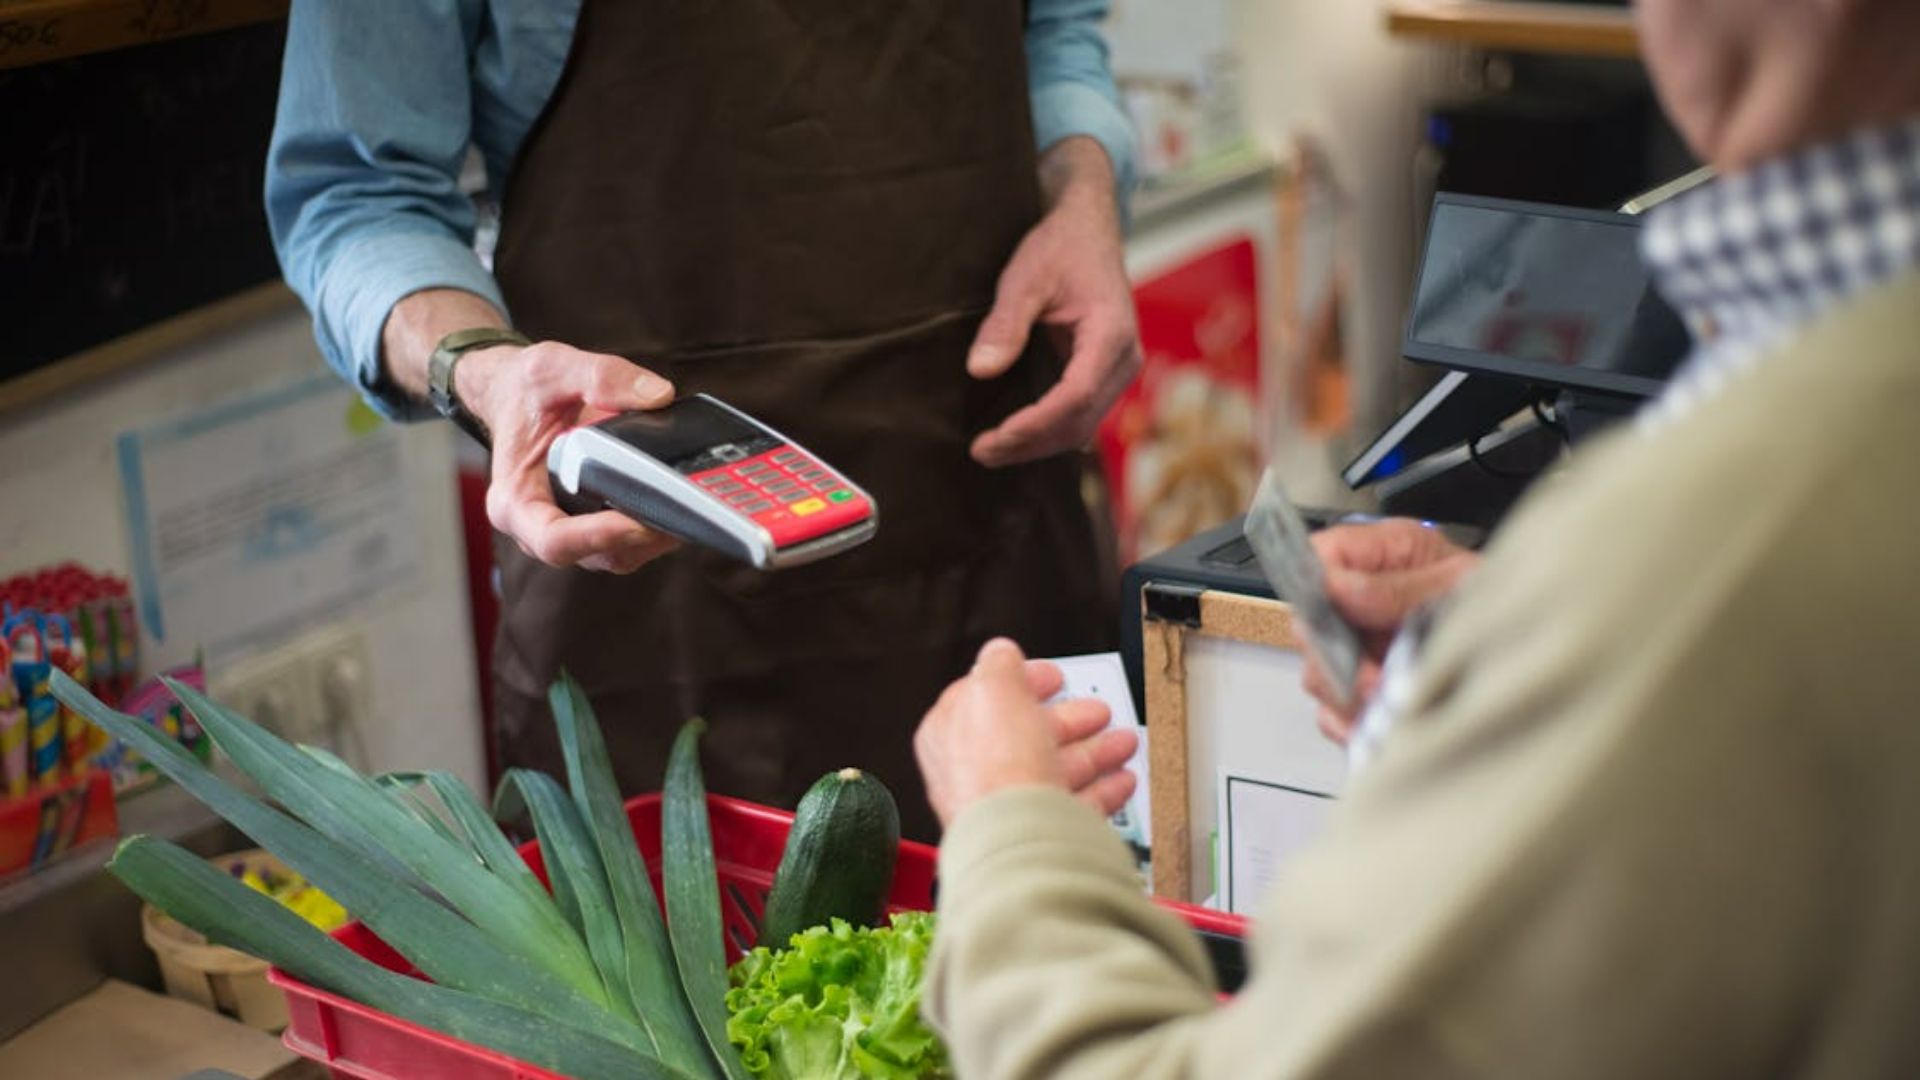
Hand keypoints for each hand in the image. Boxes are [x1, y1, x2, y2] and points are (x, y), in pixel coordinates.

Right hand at [458, 341, 681, 573]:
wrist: (518, 397)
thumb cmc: (526, 391)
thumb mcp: (553, 368)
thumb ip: (602, 377)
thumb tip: (658, 395)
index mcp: (515, 500)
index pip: (552, 540)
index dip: (595, 538)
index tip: (635, 522)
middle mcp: (538, 527)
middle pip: (594, 555)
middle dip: (640, 537)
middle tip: (683, 510)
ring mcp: (570, 532)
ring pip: (618, 555)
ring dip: (655, 537)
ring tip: (689, 504)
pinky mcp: (596, 527)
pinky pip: (629, 543)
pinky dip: (657, 527)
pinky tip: (681, 500)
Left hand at [915, 638, 1139, 828]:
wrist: (1020, 838)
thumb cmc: (995, 768)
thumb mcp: (994, 689)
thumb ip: (999, 664)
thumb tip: (1001, 653)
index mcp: (951, 734)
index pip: (987, 698)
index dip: (1023, 682)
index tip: (1053, 677)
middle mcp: (976, 773)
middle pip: (1028, 737)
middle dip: (1068, 720)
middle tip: (1096, 710)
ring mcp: (1010, 805)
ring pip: (1057, 770)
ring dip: (1095, 752)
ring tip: (1123, 741)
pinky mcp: (1041, 833)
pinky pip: (1076, 807)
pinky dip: (1103, 791)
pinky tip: (1121, 780)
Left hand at [968, 137, 1139, 467]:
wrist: (1088, 230)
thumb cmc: (1059, 248)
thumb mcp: (1024, 278)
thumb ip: (1005, 324)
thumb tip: (980, 370)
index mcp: (1111, 334)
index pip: (1076, 395)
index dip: (1036, 423)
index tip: (996, 437)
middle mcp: (1125, 359)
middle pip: (1080, 421)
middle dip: (1031, 443)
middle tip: (981, 452)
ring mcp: (1119, 370)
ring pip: (1082, 425)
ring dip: (1038, 444)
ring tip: (990, 451)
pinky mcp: (1107, 374)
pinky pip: (1082, 414)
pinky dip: (1049, 430)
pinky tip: (1014, 436)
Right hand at [1304, 519, 1479, 743]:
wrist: (1527, 639)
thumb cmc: (1496, 600)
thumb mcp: (1461, 583)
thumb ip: (1400, 587)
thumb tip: (1341, 588)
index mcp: (1379, 554)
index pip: (1318, 557)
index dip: (1319, 586)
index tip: (1341, 616)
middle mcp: (1357, 599)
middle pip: (1308, 626)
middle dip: (1338, 658)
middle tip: (1374, 679)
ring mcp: (1355, 645)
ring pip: (1318, 674)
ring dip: (1350, 695)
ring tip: (1393, 701)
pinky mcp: (1359, 687)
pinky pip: (1333, 712)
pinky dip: (1354, 723)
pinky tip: (1384, 722)